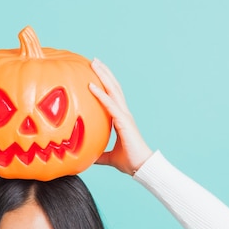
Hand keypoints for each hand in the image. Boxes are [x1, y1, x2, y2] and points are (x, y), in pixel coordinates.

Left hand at [89, 59, 152, 174]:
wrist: (141, 167)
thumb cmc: (129, 161)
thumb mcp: (109, 157)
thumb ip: (99, 155)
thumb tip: (88, 158)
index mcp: (121, 118)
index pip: (112, 96)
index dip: (105, 83)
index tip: (95, 72)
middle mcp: (124, 113)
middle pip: (113, 87)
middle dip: (104, 73)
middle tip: (94, 60)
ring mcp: (125, 116)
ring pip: (113, 91)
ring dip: (103, 76)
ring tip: (94, 63)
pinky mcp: (123, 122)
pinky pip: (110, 105)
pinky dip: (100, 95)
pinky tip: (91, 86)